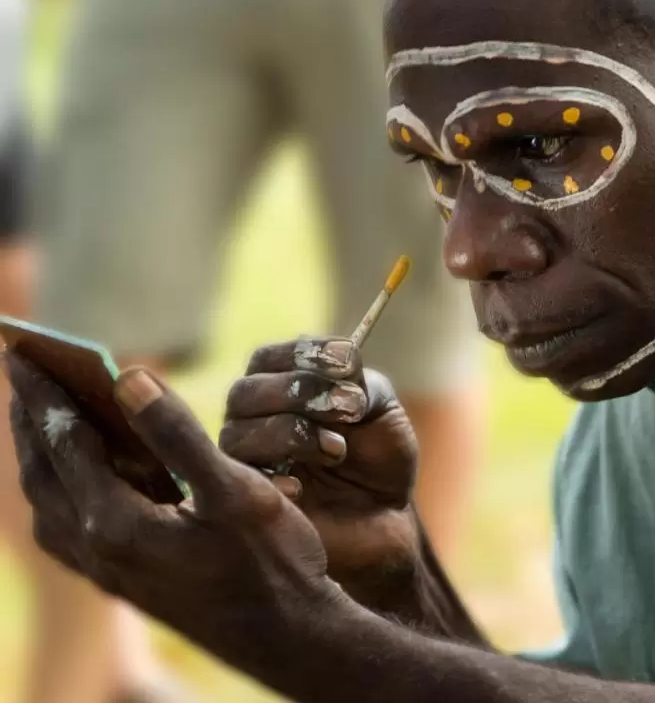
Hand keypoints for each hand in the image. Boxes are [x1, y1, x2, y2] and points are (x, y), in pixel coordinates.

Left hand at [4, 353, 350, 667]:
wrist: (290, 639)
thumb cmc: (273, 564)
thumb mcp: (235, 491)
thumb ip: (178, 435)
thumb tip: (129, 378)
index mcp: (117, 524)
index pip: (66, 444)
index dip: (45, 394)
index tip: (22, 352)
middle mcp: (99, 552)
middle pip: (44, 474)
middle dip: (31, 421)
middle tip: (22, 373)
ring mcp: (110, 573)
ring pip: (51, 505)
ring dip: (43, 456)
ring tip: (46, 418)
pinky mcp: (127, 583)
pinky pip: (71, 528)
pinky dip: (63, 490)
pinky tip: (85, 479)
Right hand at [219, 337, 424, 610]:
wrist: (384, 519)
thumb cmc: (378, 458)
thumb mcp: (382, 410)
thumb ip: (360, 383)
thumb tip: (341, 367)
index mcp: (280, 385)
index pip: (270, 357)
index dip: (305, 354)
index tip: (348, 362)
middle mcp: (253, 418)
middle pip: (246, 392)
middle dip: (300, 393)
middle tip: (350, 409)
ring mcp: (244, 461)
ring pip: (238, 433)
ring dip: (294, 434)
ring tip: (338, 450)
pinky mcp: (245, 501)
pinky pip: (237, 484)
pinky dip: (274, 478)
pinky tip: (302, 486)